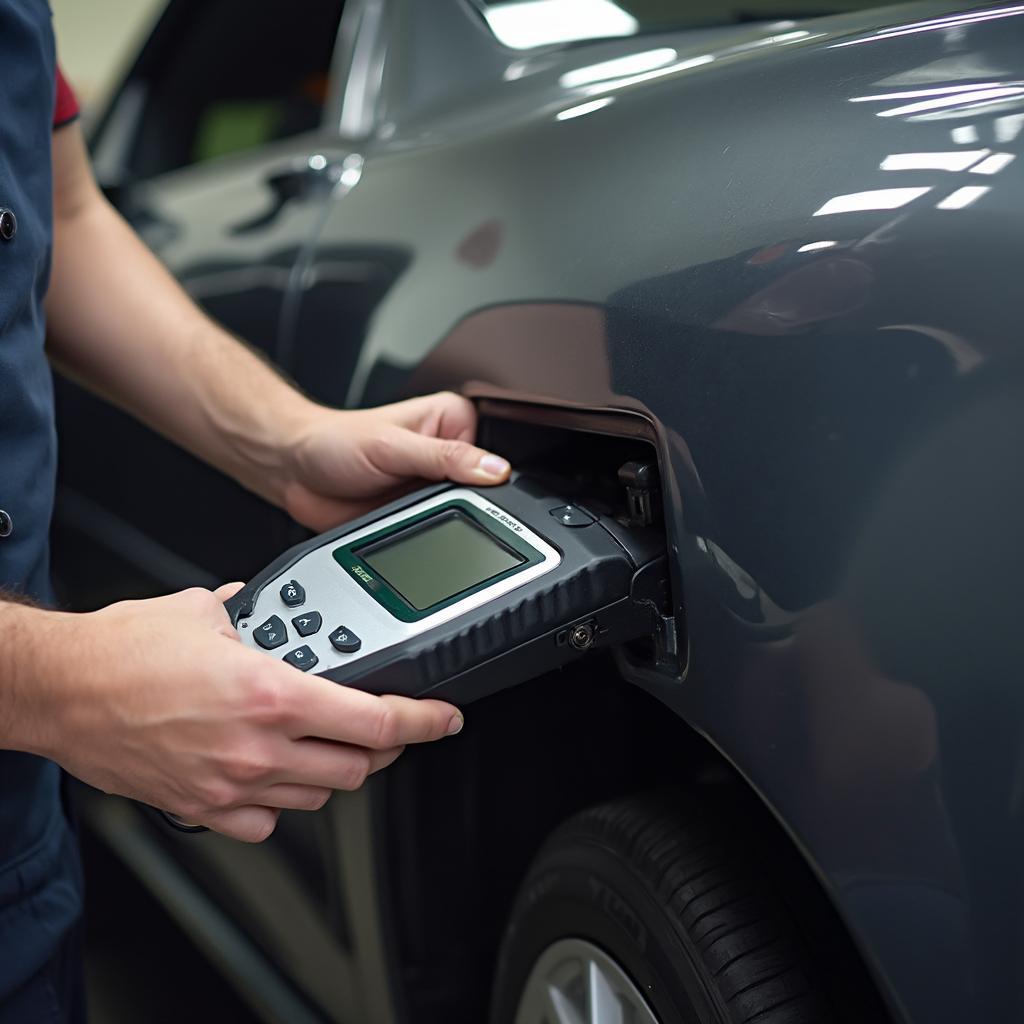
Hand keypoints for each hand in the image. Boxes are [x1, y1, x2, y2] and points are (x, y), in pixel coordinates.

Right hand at [38, 584, 462, 841]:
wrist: (60, 690)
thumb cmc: (122, 651)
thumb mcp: (204, 610)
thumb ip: (253, 610)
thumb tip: (268, 605)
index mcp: (272, 692)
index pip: (375, 720)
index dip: (424, 722)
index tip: (443, 718)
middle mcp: (258, 745)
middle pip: (357, 766)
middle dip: (380, 748)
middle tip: (381, 726)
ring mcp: (231, 784)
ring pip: (318, 796)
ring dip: (334, 771)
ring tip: (327, 744)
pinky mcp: (201, 807)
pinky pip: (265, 823)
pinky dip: (282, 803)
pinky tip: (275, 776)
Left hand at [279, 392, 510, 530]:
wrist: (295, 471)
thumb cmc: (334, 442)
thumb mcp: (393, 446)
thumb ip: (445, 457)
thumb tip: (495, 469)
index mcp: (452, 421)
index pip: (491, 451)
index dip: (486, 473)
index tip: (470, 487)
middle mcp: (448, 451)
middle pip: (480, 488)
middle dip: (459, 500)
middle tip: (428, 500)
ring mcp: (434, 485)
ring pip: (461, 514)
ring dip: (441, 521)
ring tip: (410, 509)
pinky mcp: (419, 512)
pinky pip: (437, 531)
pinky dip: (427, 536)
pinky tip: (408, 526)